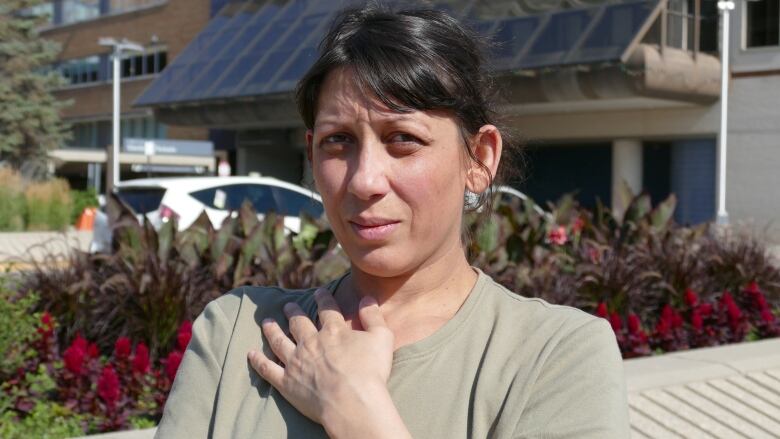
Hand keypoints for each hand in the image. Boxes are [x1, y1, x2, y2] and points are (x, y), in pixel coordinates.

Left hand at [248, 289, 407, 437]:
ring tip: (267, 322)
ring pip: (279, 341)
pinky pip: (267, 369)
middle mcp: (311, 342)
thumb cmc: (370, 371)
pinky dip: (258, 360)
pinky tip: (250, 354)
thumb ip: (373, 316)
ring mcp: (296, 361)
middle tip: (287, 306)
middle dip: (293, 312)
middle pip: (298, 322)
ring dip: (272, 330)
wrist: (352, 402)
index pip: (327, 309)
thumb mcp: (382, 338)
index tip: (318, 291)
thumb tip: (366, 298)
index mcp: (334, 331)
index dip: (323, 298)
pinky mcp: (286, 382)